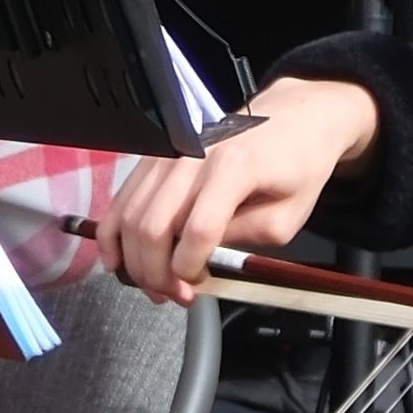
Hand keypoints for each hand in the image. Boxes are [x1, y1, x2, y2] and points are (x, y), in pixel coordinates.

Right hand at [102, 75, 378, 301]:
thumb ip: (244, 239)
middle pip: (153, 226)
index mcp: (233, 167)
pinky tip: (116, 259)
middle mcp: (192, 155)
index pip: (197, 230)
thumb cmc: (298, 166)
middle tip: (173, 295)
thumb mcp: (288, 216)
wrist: (295, 117)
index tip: (197, 286)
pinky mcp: (155, 156)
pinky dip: (113, 232)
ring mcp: (168, 153)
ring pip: (131, 215)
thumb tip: (201, 259)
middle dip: (156, 272)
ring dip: (134, 259)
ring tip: (153, 285)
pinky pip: (123, 198)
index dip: (190, 268)